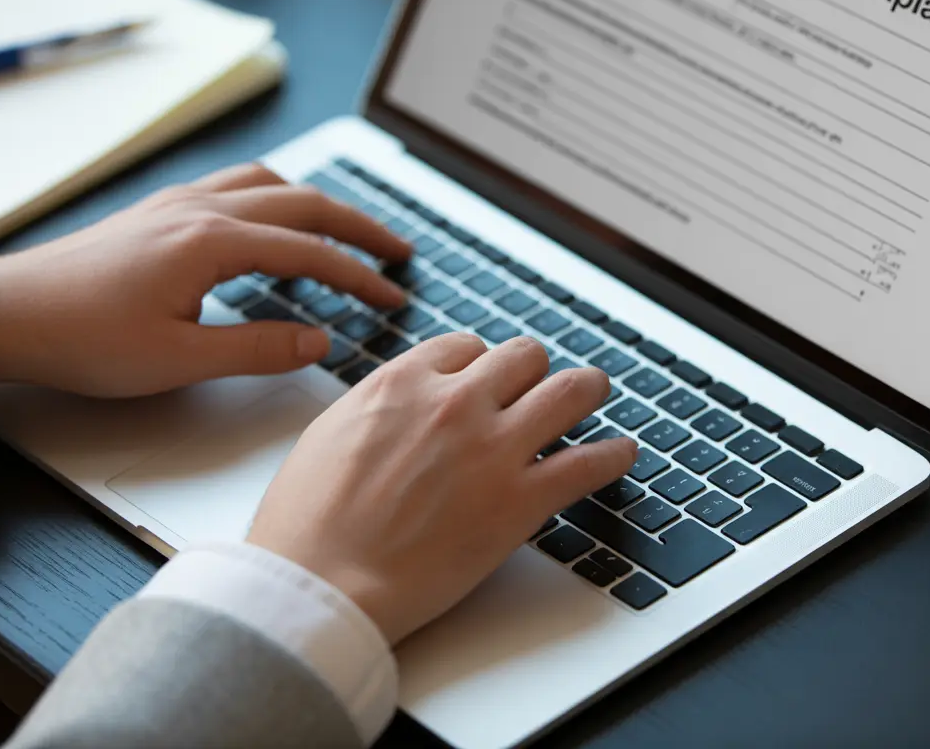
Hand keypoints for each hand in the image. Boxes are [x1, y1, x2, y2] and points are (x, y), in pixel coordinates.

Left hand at [0, 163, 410, 396]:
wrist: (10, 315)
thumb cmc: (85, 339)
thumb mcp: (180, 360)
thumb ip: (258, 348)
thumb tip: (319, 341)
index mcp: (211, 242)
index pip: (310, 253)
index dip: (360, 277)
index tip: (393, 297)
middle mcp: (201, 209)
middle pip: (303, 203)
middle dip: (358, 227)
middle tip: (398, 251)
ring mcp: (179, 203)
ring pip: (270, 184)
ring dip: (317, 206)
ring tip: (346, 233)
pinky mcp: (161, 211)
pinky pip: (237, 186)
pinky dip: (276, 199)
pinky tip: (275, 225)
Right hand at [246, 333, 637, 643]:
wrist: (320, 583)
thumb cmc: (307, 523)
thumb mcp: (329, 435)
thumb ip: (376, 408)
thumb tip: (398, 405)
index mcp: (403, 383)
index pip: (465, 347)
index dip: (481, 364)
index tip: (488, 381)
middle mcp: (454, 402)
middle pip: (522, 357)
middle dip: (532, 371)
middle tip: (540, 387)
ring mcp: (492, 448)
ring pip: (568, 390)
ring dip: (587, 389)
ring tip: (595, 394)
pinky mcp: (519, 500)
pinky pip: (589, 462)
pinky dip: (614, 455)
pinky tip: (622, 454)